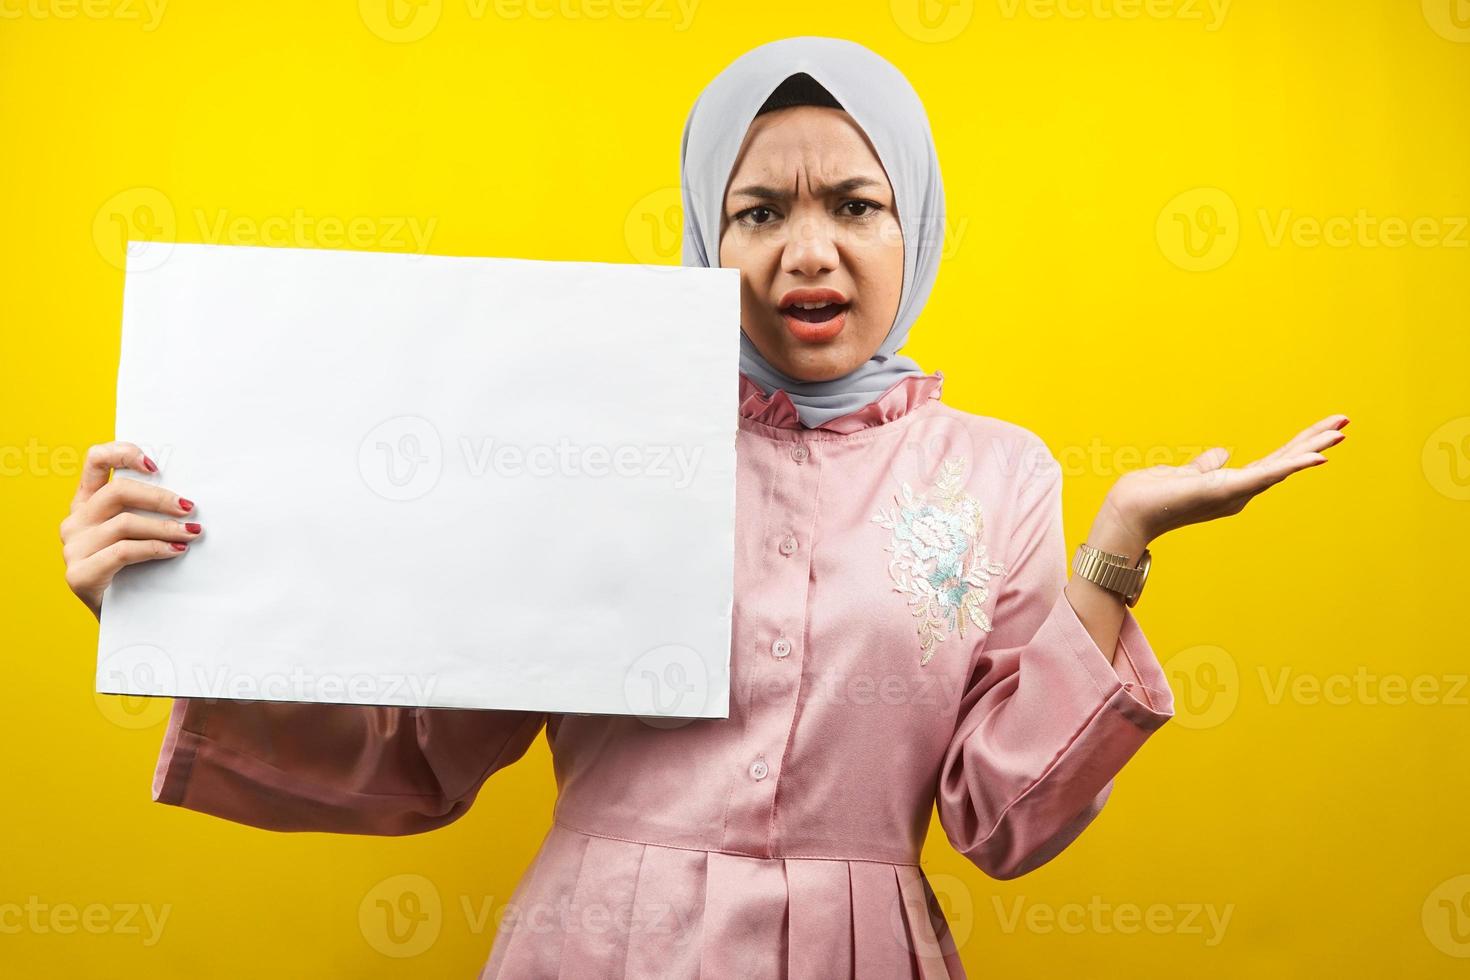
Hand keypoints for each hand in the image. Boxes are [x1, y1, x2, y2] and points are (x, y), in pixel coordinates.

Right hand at [60, 441, 201, 619]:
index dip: (124, 453)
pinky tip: (176, 550)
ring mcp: (73, 548)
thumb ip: (149, 510)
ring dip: (164, 526)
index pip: (95, 460)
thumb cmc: (139, 571)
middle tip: (190, 507)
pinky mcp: (79, 574)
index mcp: (87, 503)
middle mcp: (75, 521)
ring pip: (124, 522)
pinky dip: (155, 548)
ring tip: (192, 533)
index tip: (156, 465)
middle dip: (160, 497)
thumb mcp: (142, 533)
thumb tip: (188, 496)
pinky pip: (123, 551)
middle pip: (117, 492)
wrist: (125, 620)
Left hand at [1093, 414, 1349, 549]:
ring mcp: (1236, 492)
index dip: (1298, 447)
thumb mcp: (1185, 473)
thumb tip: (1223, 453)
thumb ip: (1206, 465)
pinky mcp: (1229, 489)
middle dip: (1315, 442)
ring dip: (1312, 448)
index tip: (1323, 431)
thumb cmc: (1151, 496)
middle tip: (1344, 423)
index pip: (1273, 462)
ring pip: (1283, 466)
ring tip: (1340, 432)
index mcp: (1231, 486)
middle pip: (1285, 461)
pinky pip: (1267, 475)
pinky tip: (1317, 458)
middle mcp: (1239, 492)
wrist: (1129, 511)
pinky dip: (1293, 466)